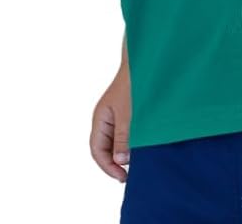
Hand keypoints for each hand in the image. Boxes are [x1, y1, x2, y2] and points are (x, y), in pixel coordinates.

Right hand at [90, 48, 132, 182]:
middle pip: (104, 149)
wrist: (144, 64)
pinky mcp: (126, 116)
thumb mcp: (129, 116)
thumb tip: (119, 162)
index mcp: (100, 118)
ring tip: (137, 164)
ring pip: (114, 144)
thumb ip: (123, 139)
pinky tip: (141, 151)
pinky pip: (123, 137)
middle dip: (114, 164)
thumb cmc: (134, 86)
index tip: (123, 177)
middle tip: (130, 176)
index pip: (96, 150)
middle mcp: (105, 119)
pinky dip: (130, 147)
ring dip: (123, 156)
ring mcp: (115, 117)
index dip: (107, 167)